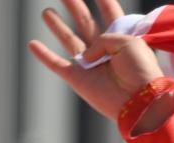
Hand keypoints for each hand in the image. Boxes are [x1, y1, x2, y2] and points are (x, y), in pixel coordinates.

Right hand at [28, 0, 163, 119]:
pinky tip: (33, 44)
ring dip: (58, 27)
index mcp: (122, 40)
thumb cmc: (141, 71)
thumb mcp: (129, 42)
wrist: (140, 102)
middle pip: (86, 23)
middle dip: (75, 7)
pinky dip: (44, 55)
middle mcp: (106, 51)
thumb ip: (106, 37)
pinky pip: (58, 65)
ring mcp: (91, 65)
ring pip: (70, 40)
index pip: (111, 15)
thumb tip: (87, 53)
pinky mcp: (79, 79)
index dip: (103, 2)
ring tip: (47, 12)